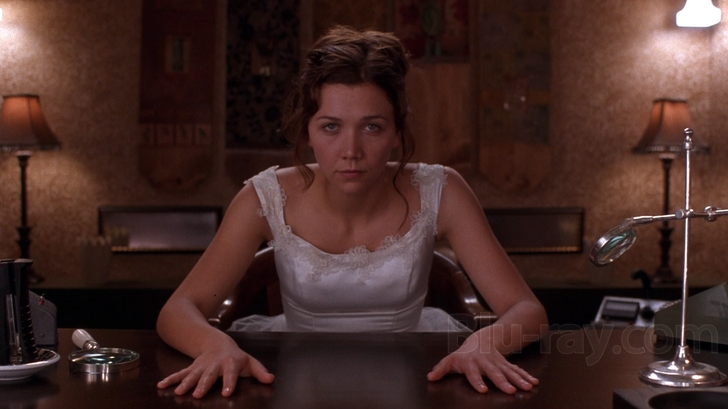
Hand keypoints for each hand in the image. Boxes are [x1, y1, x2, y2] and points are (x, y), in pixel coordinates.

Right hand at [157, 341, 273, 398]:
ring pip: (192, 375)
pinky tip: (161, 386)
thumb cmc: (236, 357)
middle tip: (199, 395)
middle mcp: (214, 365)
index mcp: (230, 363)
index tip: (226, 393)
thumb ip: (259, 371)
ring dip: (185, 383)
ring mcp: (201, 366)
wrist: (217, 343)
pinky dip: (170, 379)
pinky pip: (180, 374)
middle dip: (203, 385)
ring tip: (179, 392)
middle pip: (208, 375)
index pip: (230, 373)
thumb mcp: (249, 362)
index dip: (229, 382)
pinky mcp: (191, 368)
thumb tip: (270, 379)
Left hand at [427, 334, 537, 393]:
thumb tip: (430, 377)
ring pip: (509, 371)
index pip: (473, 373)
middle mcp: (486, 362)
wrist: (482, 340)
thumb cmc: (464, 355)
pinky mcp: (507, 364)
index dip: (477, 381)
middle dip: (503, 382)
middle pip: (495, 373)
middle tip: (510, 391)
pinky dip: (526, 376)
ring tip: (527, 388)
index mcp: (471, 363)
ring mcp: (498, 363)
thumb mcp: (451, 360)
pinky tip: (534, 383)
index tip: (483, 390)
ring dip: (519, 379)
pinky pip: (518, 370)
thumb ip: (441, 369)